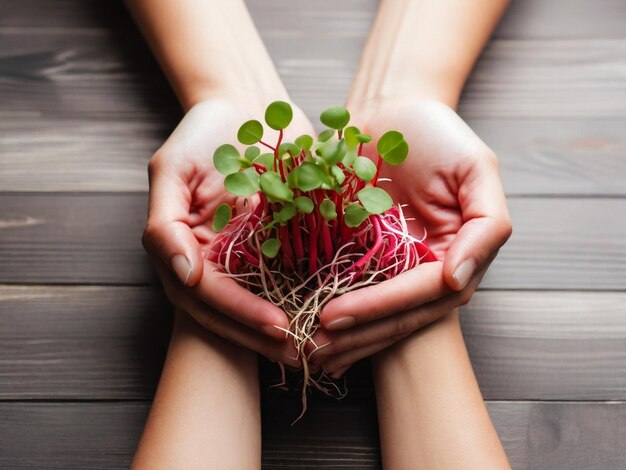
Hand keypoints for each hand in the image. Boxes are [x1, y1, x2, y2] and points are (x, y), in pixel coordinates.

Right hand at [142, 99, 314, 366]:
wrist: (248, 107)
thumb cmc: (205, 133)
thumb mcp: (172, 169)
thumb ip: (165, 223)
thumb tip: (182, 273)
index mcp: (185, 251)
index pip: (208, 295)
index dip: (240, 313)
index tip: (278, 326)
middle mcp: (213, 261)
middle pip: (231, 313)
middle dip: (264, 337)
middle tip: (301, 354)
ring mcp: (244, 256)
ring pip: (260, 303)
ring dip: (286, 330)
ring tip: (319, 349)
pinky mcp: (277, 242)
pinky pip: (289, 276)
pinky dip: (307, 296)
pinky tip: (334, 313)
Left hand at [308, 100, 511, 375]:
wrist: (392, 110)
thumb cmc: (436, 133)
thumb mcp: (475, 169)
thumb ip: (485, 226)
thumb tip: (458, 279)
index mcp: (458, 254)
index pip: (424, 294)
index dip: (382, 308)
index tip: (336, 316)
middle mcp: (429, 269)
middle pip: (399, 316)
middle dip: (357, 333)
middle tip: (313, 348)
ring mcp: (398, 267)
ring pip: (376, 314)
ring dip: (343, 337)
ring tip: (306, 353)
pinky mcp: (367, 256)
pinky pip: (351, 289)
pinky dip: (332, 313)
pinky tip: (305, 331)